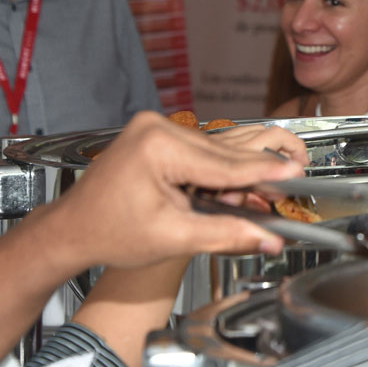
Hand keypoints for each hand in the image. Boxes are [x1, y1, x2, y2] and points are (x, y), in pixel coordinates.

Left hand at [42, 111, 307, 269]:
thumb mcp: (173, 239)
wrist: (71, 230)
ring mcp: (157, 128)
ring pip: (218, 149)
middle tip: (293, 178)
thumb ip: (226, 235)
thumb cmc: (108, 232)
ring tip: (267, 185)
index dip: (265, 172)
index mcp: (158, 147)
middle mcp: (158, 128)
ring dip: (239, 170)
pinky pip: (203, 150)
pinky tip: (234, 185)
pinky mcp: (159, 135)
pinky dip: (220, 168)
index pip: (225, 164)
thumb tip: (267, 239)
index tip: (296, 172)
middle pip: (226, 152)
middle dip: (257, 172)